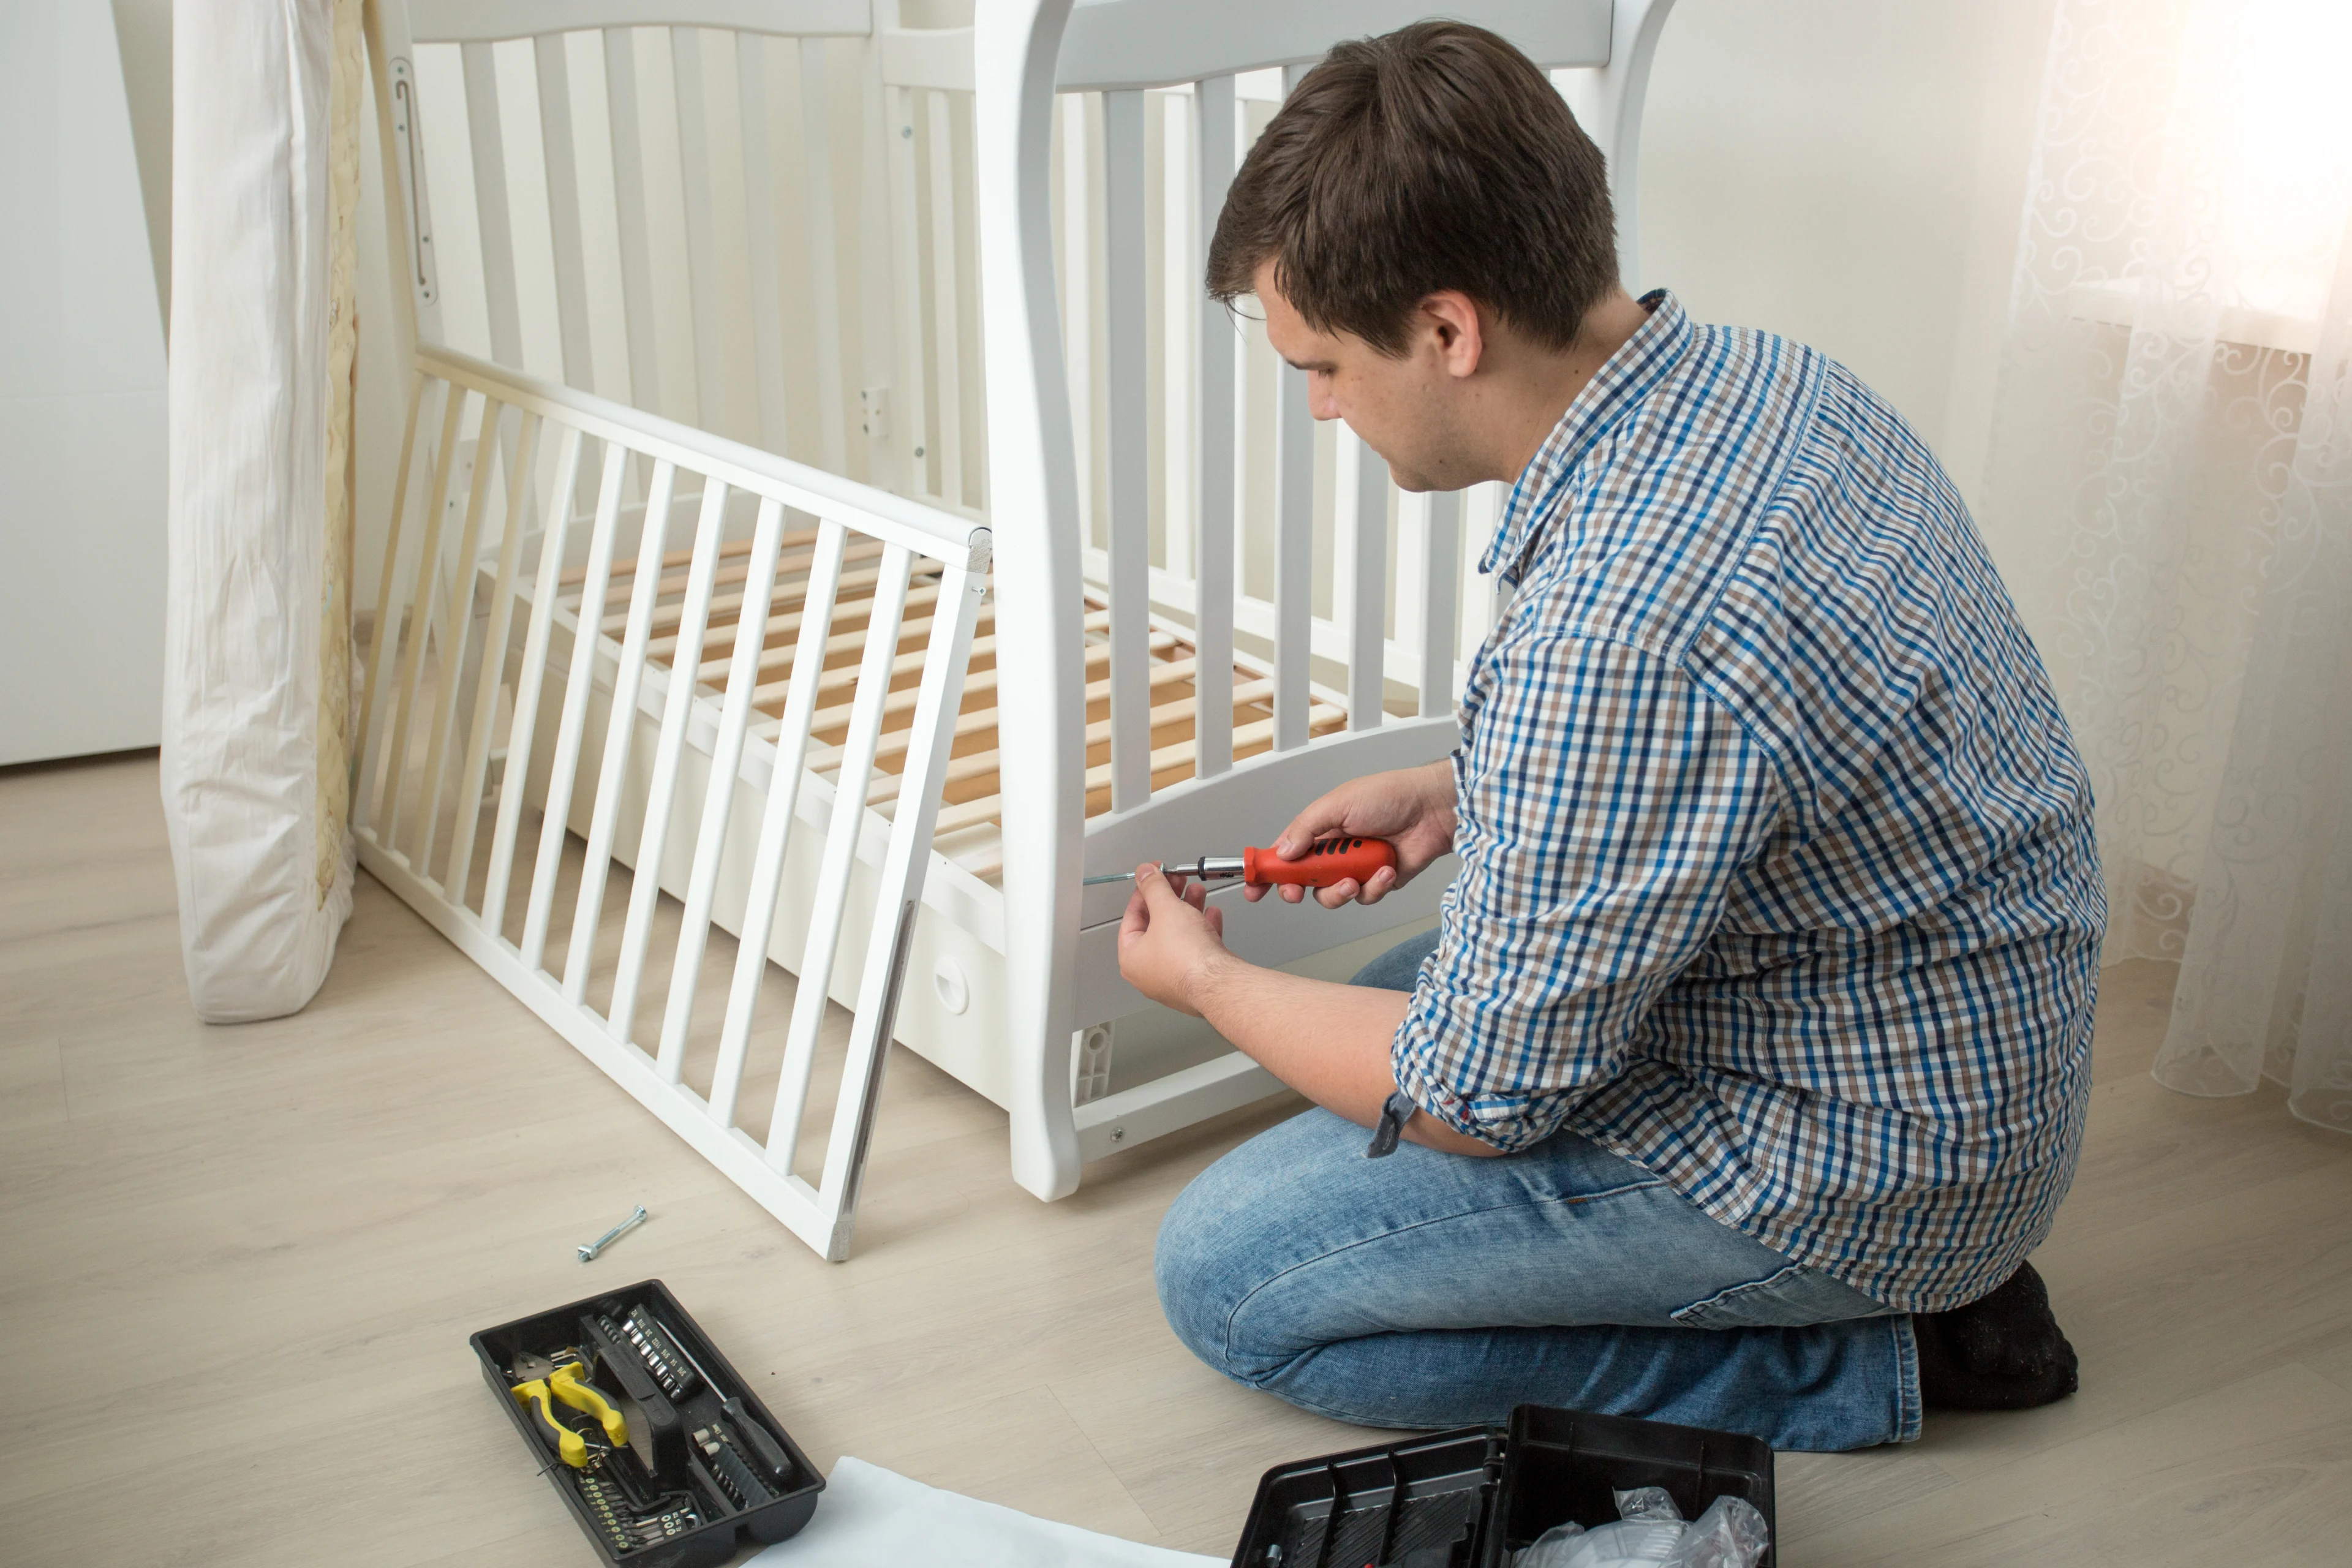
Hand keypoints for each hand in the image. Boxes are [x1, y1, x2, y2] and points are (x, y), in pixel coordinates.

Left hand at [1117, 864, 1234, 1016]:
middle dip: (1170, 899)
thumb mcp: (1165, 909)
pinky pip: (1197, 949)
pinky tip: (1212, 914)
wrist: (1219, 983)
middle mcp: (1150, 972)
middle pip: (1157, 926)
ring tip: (1199, 891)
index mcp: (1132, 958)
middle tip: (1178, 881)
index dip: (1144, 892)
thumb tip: (1143, 872)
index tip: (1155, 876)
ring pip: (1179, 936)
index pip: (1132, 917)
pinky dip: (1204, 929)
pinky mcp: (1198, 979)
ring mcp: (1175, 977)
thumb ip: (1153, 887)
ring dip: (1189, 910)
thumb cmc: (1187, 956)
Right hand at [1248, 759, 1457, 908]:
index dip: (1267, 870)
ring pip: (1331, 896)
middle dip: (1298, 888)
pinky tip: (1385, 868)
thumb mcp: (1338, 804)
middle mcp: (1334, 851)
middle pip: (1302, 881)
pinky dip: (1374, 886)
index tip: (1254, 887)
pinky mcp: (1377, 882)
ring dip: (1340, 890)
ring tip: (1355, 877)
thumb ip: (1306, 829)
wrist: (1432, 809)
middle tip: (1298, 890)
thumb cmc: (1390, 795)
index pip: (1283, 852)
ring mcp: (1355, 868)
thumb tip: (1282, 852)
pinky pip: (1365, 897)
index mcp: (1319, 829)